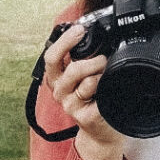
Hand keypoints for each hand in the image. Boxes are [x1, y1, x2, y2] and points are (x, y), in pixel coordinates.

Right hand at [43, 24, 125, 159]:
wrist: (102, 131)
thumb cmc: (95, 99)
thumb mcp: (85, 76)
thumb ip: (83, 59)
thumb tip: (92, 35)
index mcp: (57, 78)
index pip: (52, 56)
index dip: (64, 41)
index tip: (79, 29)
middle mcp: (60, 91)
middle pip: (65, 67)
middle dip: (87, 58)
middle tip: (101, 57)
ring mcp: (70, 104)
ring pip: (83, 79)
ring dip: (99, 71)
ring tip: (106, 73)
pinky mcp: (84, 116)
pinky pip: (96, 94)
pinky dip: (104, 87)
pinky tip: (107, 90)